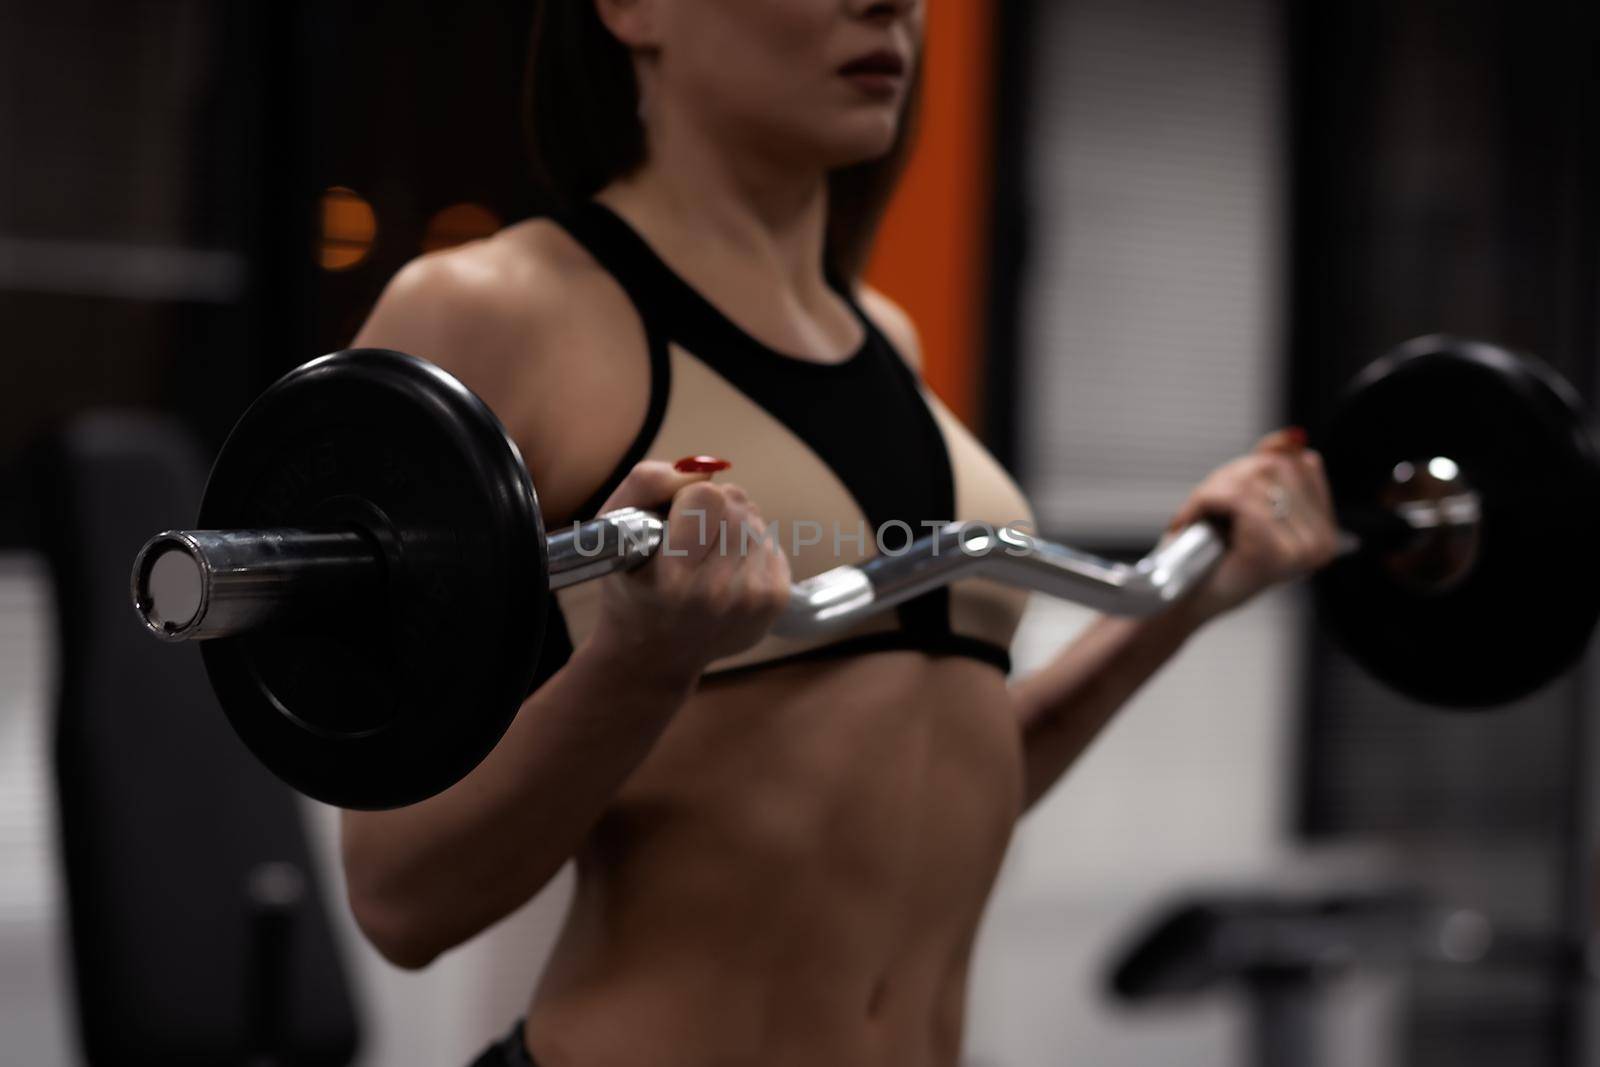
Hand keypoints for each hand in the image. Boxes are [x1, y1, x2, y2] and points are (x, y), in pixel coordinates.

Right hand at [586, 459, 792, 683]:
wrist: (653, 655)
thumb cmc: (630, 585)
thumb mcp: (615, 528)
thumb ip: (647, 483)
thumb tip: (701, 470)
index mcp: (673, 577)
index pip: (706, 495)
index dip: (686, 499)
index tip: (671, 522)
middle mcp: (717, 593)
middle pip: (735, 502)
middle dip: (711, 510)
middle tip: (688, 543)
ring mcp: (752, 599)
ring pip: (754, 518)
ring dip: (731, 527)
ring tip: (705, 559)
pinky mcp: (776, 600)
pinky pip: (771, 541)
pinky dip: (749, 547)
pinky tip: (725, 572)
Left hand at [1164, 427, 1340, 623]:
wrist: (1180, 602)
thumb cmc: (1210, 555)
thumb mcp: (1247, 501)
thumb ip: (1276, 466)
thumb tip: (1296, 438)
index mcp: (1325, 534)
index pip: (1298, 462)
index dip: (1252, 469)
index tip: (1229, 500)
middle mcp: (1322, 544)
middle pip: (1273, 467)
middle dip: (1229, 479)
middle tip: (1208, 511)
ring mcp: (1300, 550)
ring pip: (1249, 479)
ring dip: (1211, 492)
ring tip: (1200, 519)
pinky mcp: (1270, 551)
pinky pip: (1233, 497)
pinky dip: (1201, 503)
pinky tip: (1191, 522)